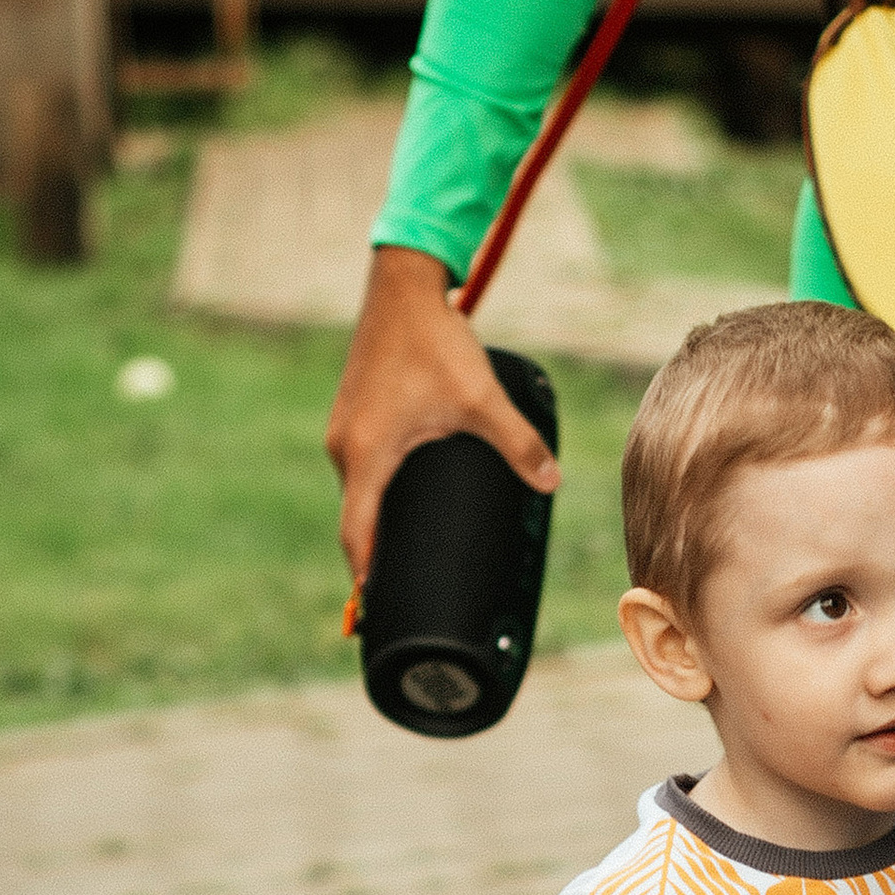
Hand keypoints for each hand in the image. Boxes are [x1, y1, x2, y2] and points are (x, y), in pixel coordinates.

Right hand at [325, 245, 558, 591]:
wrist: (404, 286)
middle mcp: (345, 446)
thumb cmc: (434, 341)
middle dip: (378, 552)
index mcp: (367, 454)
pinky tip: (400, 497)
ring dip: (378, 517)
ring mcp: (343, 429)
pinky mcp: (352, 414)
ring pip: (359, 490)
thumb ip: (518, 443)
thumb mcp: (481, 398)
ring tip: (404, 550)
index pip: (358, 534)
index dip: (367, 576)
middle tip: (402, 587)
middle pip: (357, 517)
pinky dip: (377, 488)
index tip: (376, 607)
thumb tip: (551, 482)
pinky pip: (361, 465)